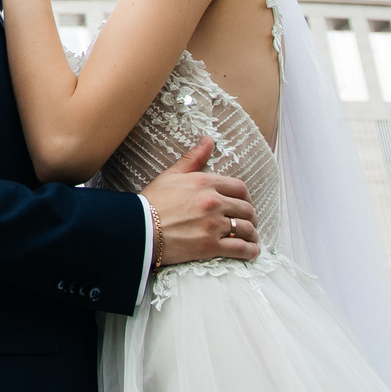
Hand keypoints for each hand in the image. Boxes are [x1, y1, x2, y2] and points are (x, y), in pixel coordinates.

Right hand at [141, 137, 259, 265]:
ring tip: (251, 238)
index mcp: (205, 183)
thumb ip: (193, 158)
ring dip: (252, 234)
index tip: (244, 204)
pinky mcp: (211, 246)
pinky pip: (240, 248)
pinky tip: (252, 251)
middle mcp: (213, 202)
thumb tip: (209, 140)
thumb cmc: (152, 201)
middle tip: (248, 222)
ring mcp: (213, 225)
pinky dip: (250, 251)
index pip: (239, 188)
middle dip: (250, 216)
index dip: (246, 197)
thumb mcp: (171, 174)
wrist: (138, 228)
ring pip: (246, 228)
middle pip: (246, 209)